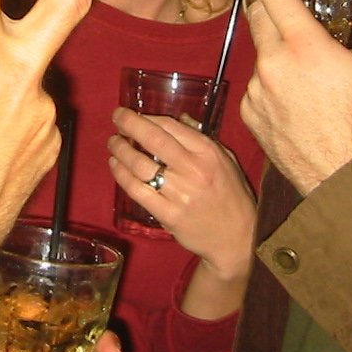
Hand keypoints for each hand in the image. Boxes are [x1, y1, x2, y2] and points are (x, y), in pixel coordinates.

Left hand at [107, 111, 254, 284]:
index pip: (171, 127)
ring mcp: (180, 194)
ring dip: (121, 150)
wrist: (238, 238)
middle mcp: (194, 170)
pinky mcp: (169, 216)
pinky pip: (138, 191)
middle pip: (154, 140)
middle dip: (129, 125)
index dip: (147, 117)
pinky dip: (121, 176)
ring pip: (140, 166)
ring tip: (113, 143)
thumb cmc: (232, 195)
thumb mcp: (225, 160)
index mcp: (208, 153)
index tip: (132, 113)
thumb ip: (201, 138)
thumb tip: (178, 118)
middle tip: (116, 118)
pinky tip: (115, 166)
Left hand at [242, 0, 351, 194]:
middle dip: (272, 1)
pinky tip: (298, 91)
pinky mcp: (250, 113)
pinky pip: (255, 83)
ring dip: (274, 44)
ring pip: (257, 50)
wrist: (345, 180)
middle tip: (294, 2)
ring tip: (305, 58)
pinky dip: (271, 78)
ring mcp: (257, 90)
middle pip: (257, 13)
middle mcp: (271, 63)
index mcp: (302, 46)